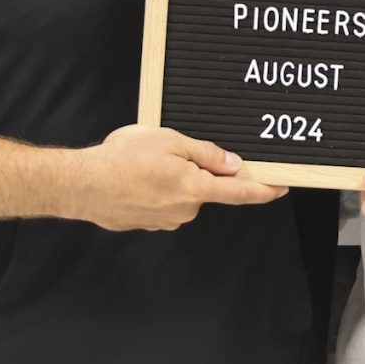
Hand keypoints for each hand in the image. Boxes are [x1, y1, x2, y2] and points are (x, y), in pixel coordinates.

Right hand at [72, 125, 286, 230]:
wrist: (83, 184)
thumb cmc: (124, 158)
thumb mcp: (170, 141)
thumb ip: (205, 153)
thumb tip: (233, 163)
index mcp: (195, 188)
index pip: (239, 192)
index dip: (263, 190)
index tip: (282, 187)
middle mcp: (185, 210)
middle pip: (206, 188)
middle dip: (196, 169)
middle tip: (170, 149)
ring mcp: (166, 220)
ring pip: (183, 194)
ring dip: (173, 178)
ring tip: (145, 161)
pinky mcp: (148, 223)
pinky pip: (163, 202)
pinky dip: (157, 188)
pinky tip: (137, 176)